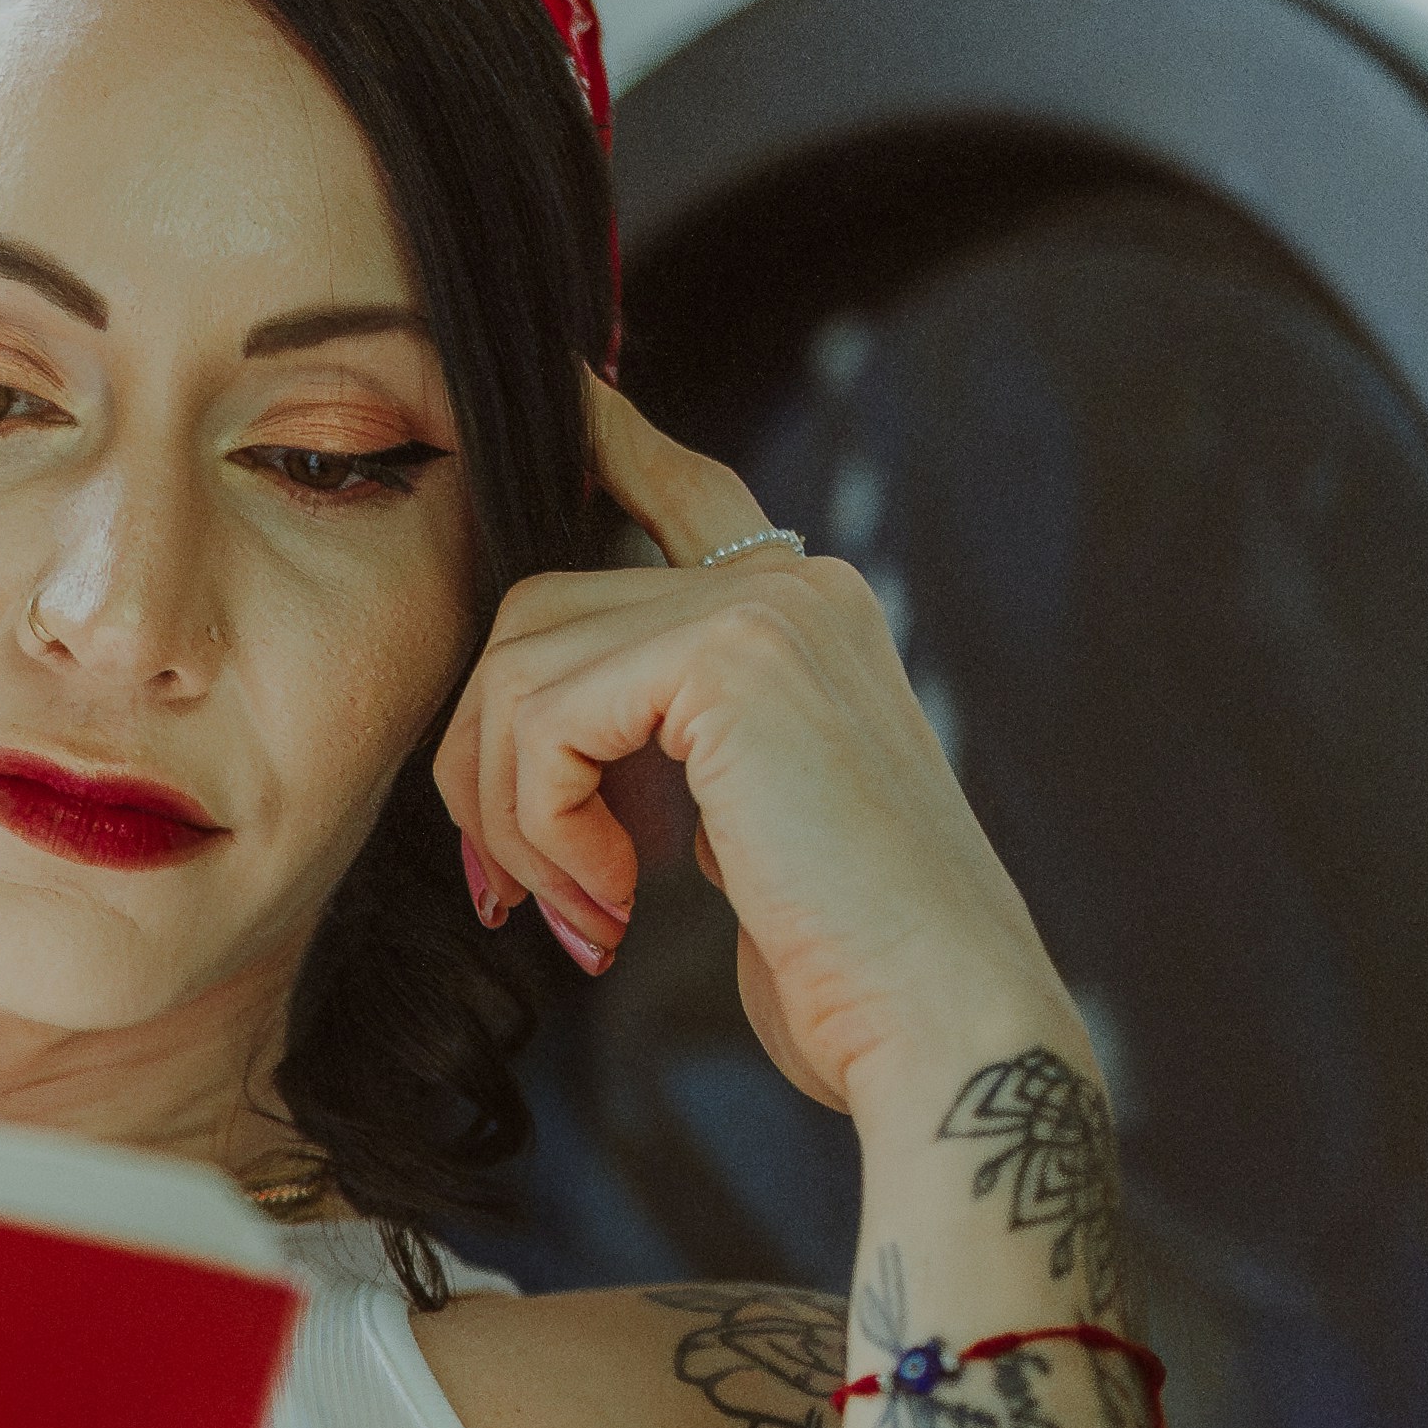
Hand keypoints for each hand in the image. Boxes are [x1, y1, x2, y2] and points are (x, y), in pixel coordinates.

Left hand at [434, 370, 1082, 1118]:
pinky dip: (542, 826)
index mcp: (809, 616)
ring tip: (576, 916)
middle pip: (543, 607)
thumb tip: (536, 724)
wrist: (941, 1023)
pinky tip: (610, 910)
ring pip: (522, 667)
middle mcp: (795, 586)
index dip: (605, 445)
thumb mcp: (745, 827)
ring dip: (511, 816)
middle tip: (511, 890)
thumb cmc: (845, 965)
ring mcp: (770, 608)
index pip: (679, 490)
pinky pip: (545, 718)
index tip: (556, 404)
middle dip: (486, 757)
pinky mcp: (733, 657)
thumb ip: (671, 746)